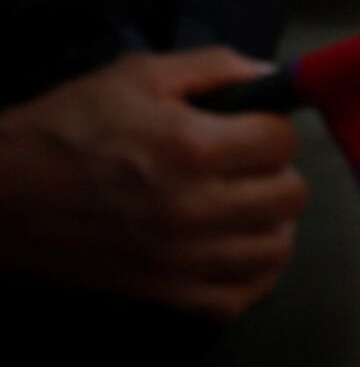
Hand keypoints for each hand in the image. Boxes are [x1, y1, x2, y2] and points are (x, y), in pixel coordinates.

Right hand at [0, 49, 307, 317]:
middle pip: (289, 195)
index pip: (283, 141)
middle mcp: (196, 208)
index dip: (271, 127)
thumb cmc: (63, 129)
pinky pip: (238, 299)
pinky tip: (235, 251)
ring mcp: (181, 259)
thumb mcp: (136, 76)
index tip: (249, 127)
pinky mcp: (161, 296)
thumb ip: (214, 67)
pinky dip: (249, 277)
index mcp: (193, 148)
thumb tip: (273, 76)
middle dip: (275, 172)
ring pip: (274, 250)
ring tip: (245, 206)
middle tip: (246, 165)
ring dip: (269, 223)